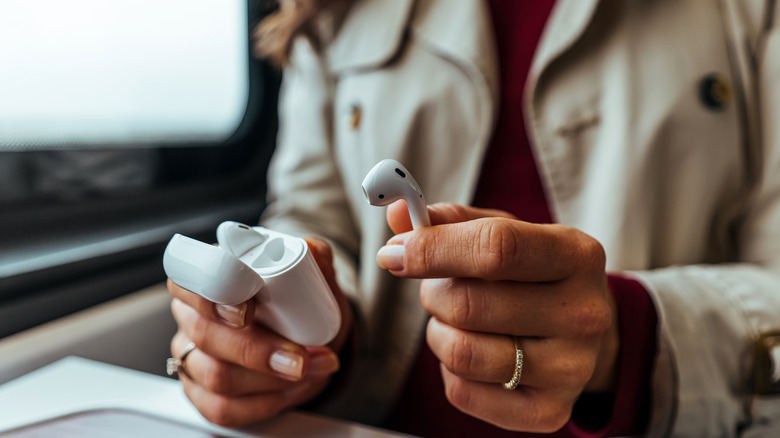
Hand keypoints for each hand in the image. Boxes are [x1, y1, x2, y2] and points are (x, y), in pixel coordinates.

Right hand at [168, 237, 352, 426]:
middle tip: (299, 355)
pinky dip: (266, 403)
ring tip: (309, 368)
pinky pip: (224, 409)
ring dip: (271, 379)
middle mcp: (191, 316)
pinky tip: (290, 390)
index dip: (213, 293)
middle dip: (258, 349)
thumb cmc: (298, 301)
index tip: (248, 309)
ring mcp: (192, 358)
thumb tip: (312, 249)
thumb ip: (315, 256)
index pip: (189, 277)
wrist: (308, 337)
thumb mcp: (312, 275)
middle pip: (205, 334)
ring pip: (216, 377)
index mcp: (205, 276)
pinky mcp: (202, 395)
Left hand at [380, 202, 618, 432]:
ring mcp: (570, 369)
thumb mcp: (505, 232)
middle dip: (433, 293)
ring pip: (461, 353)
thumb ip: (450, 221)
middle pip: (469, 305)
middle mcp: (583, 314)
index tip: (393, 253)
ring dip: (438, 332)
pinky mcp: (548, 412)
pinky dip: (449, 370)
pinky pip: (463, 392)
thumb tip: (398, 213)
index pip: (496, 248)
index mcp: (576, 256)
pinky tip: (473, 350)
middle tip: (438, 288)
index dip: (432, 249)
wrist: (581, 330)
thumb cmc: (531, 273)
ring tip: (454, 320)